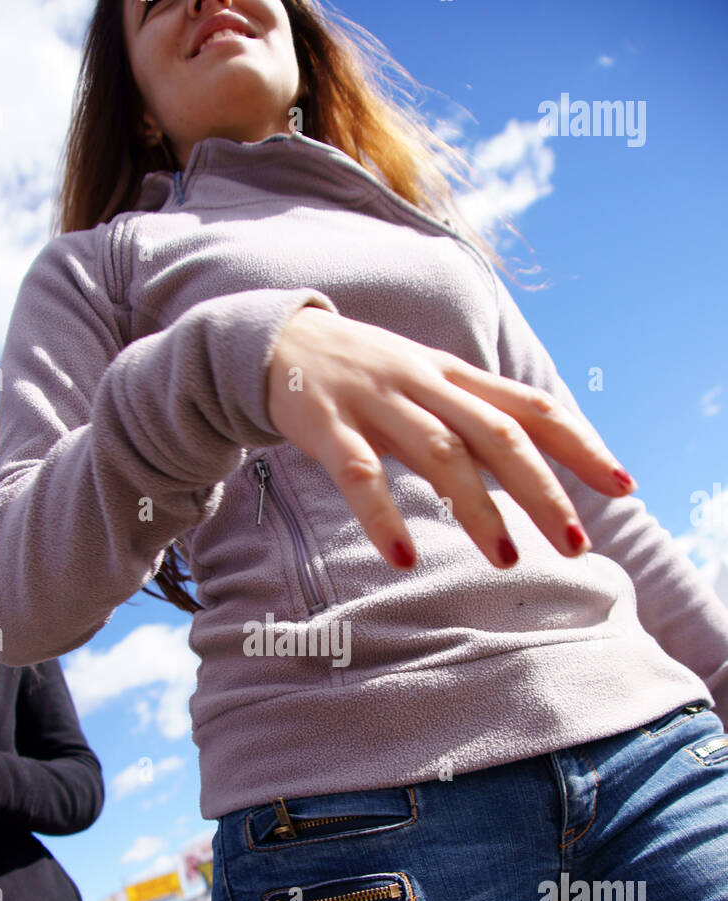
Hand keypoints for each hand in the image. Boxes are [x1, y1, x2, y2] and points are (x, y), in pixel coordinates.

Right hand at [267, 306, 636, 570]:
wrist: (279, 341)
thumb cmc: (367, 377)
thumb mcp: (429, 387)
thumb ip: (476, 421)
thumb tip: (536, 473)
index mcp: (456, 377)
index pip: (532, 407)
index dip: (581, 444)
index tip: (622, 487)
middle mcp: (425, 384)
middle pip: (498, 434)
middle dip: (543, 490)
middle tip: (576, 543)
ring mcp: (376, 402)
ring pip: (439, 454)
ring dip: (477, 509)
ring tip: (506, 560)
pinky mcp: (327, 424)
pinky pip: (359, 474)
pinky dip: (382, 516)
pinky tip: (402, 557)